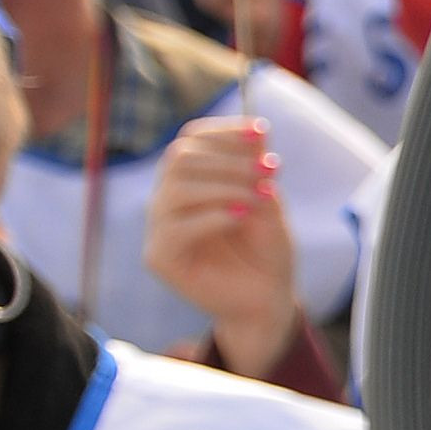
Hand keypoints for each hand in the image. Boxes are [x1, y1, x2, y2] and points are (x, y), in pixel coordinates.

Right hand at [144, 116, 298, 379]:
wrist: (267, 298)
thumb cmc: (266, 250)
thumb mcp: (268, 202)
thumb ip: (257, 170)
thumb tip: (256, 133)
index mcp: (189, 182)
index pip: (190, 141)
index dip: (224, 132)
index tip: (263, 133)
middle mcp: (167, 201)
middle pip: (180, 158)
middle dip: (230, 159)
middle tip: (271, 169)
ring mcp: (159, 229)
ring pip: (176, 188)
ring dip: (226, 185)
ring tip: (261, 195)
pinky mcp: (160, 258)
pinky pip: (176, 227)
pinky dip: (214, 215)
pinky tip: (243, 216)